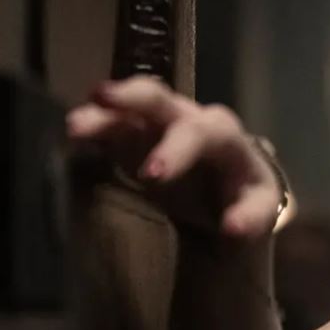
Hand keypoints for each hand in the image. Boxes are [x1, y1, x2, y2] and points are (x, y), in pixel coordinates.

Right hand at [65, 75, 282, 241]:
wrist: (229, 192)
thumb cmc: (243, 199)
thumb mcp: (256, 210)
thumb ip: (249, 218)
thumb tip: (233, 228)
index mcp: (228, 139)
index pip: (209, 132)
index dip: (179, 149)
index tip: (152, 177)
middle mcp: (192, 122)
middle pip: (164, 101)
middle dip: (134, 103)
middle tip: (102, 107)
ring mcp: (161, 125)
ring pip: (130, 108)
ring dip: (104, 112)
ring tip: (75, 125)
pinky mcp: (135, 135)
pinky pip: (111, 124)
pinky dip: (94, 127)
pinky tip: (72, 134)